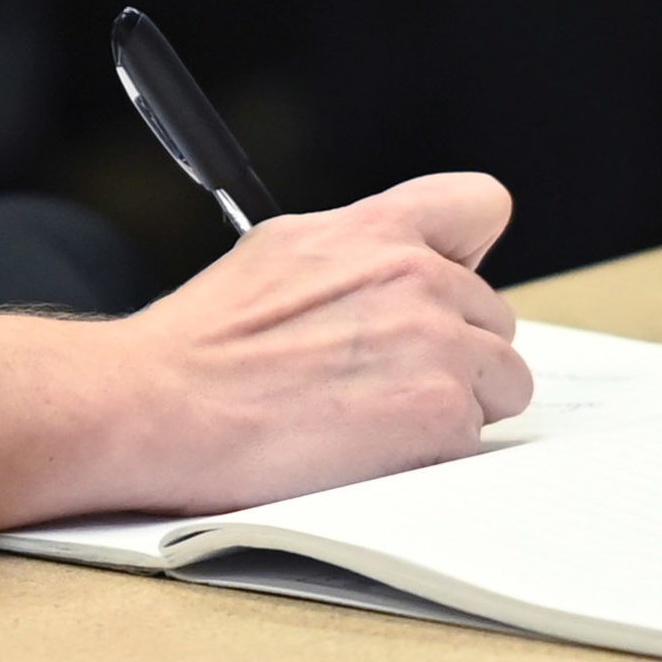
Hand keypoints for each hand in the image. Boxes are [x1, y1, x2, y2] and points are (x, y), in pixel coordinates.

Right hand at [102, 172, 532, 511]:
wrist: (160, 404)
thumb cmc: (202, 342)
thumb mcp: (281, 252)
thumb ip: (357, 253)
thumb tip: (397, 267)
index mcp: (378, 228)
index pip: (481, 206)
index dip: (468, 254)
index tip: (446, 290)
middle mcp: (418, 274)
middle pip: (495, 317)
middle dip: (454, 352)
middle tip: (382, 380)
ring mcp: (436, 344)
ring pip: (500, 383)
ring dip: (453, 406)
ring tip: (374, 420)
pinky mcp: (438, 415)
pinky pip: (472, 438)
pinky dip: (431, 455)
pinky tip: (367, 451)